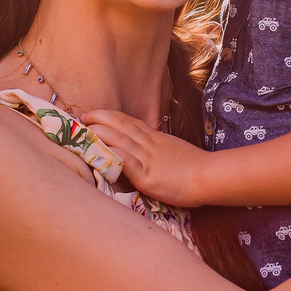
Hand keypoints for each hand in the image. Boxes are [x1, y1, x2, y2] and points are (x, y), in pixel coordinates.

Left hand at [80, 109, 211, 206]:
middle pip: (119, 124)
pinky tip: (96, 154)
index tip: (93, 114)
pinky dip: (109, 155)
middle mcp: (149, 143)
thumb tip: (143, 152)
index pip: (127, 121)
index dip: (108, 116)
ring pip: (118, 139)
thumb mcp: (173, 151)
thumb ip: (157, 149)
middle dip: (97, 119)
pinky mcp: (147, 176)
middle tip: (80, 119)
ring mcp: (147, 158)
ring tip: (82, 132)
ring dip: (97, 134)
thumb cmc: (195, 167)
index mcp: (155, 138)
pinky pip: (125, 161)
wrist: (209, 176)